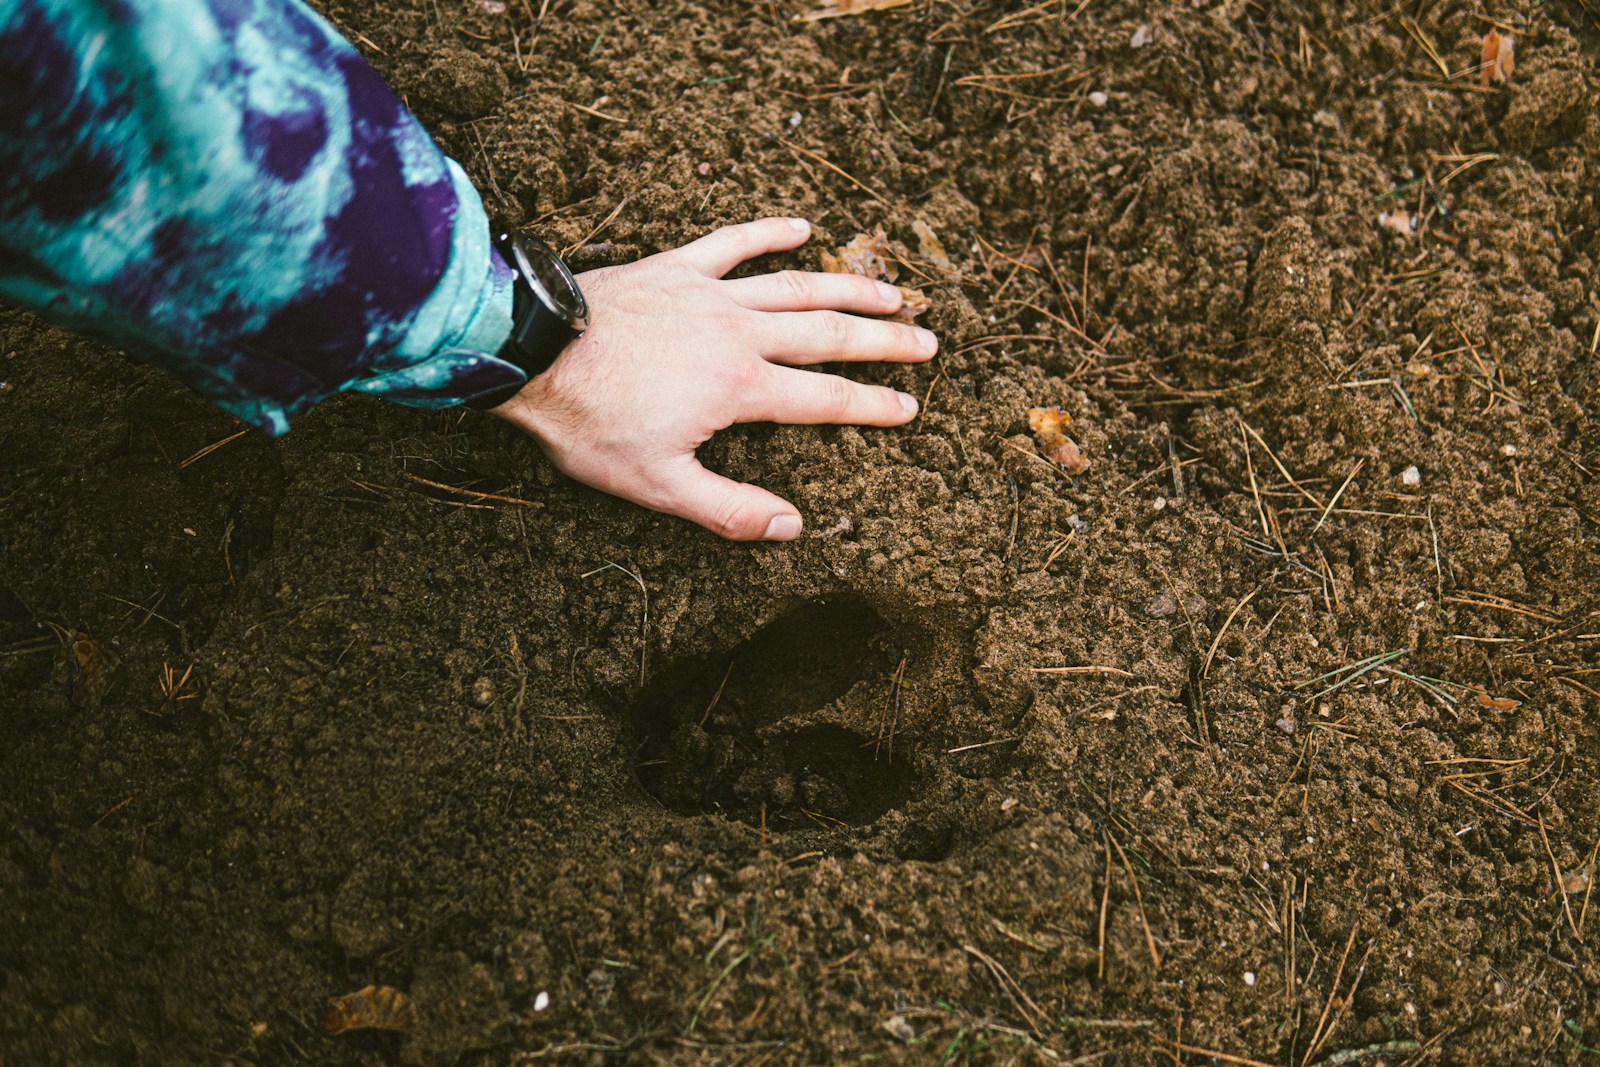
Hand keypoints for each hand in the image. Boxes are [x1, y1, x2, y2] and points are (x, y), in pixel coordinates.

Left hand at [488, 217, 936, 540]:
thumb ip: (729, 508)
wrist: (532, 353)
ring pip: (796, 284)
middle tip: (927, 342)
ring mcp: (709, 294)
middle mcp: (738, 334)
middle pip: (828, 333)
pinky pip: (733, 243)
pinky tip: (802, 226)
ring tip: (892, 288)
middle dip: (883, 340)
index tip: (910, 408)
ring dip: (849, 284)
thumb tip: (792, 527)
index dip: (873, 407)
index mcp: (740, 389)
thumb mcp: (658, 485)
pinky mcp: (676, 268)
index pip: (826, 399)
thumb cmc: (590, 423)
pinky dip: (769, 232)